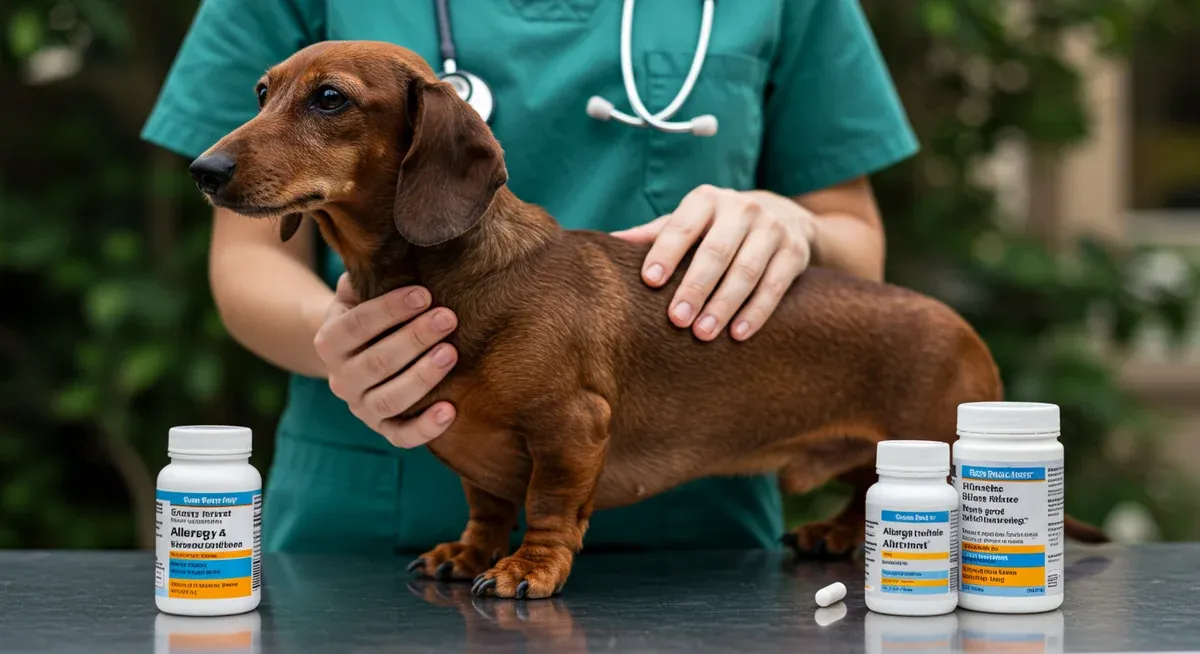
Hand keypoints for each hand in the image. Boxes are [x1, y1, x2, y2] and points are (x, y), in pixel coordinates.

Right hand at [313, 273, 458, 446]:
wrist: (355, 354)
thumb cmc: (370, 313)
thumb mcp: (360, 291)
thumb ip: (368, 273)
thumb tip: (392, 245)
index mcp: (329, 341)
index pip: (357, 325)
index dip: (390, 310)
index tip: (424, 294)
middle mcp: (340, 378)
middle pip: (376, 362)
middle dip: (414, 338)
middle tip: (448, 317)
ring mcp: (361, 407)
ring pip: (389, 400)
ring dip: (421, 377)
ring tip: (451, 353)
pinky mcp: (383, 428)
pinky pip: (401, 437)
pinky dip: (425, 429)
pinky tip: (452, 411)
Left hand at [612, 185, 815, 340]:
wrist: (785, 216)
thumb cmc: (718, 226)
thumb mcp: (690, 222)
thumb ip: (654, 234)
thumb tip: (607, 243)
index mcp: (707, 200)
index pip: (683, 225)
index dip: (666, 252)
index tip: (650, 280)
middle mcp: (742, 209)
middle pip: (717, 251)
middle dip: (696, 286)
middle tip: (677, 319)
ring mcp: (772, 229)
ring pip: (747, 270)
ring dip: (725, 304)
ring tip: (703, 333)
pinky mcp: (795, 252)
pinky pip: (775, 285)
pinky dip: (757, 312)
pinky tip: (739, 335)